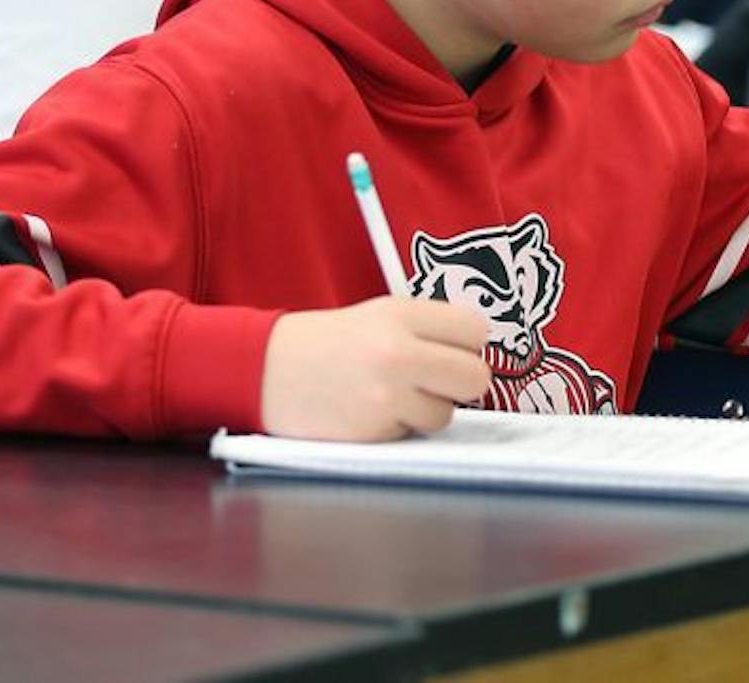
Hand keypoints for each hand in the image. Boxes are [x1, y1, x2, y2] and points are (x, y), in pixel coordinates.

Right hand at [261, 295, 491, 440]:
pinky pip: (412, 434)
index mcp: (401, 315)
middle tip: (437, 379)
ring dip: (427, 409)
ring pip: (446, 414)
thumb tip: (481, 349)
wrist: (266, 369)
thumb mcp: (380, 315)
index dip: (468, 344)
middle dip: (462, 383)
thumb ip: (430, 327)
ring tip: (391, 394)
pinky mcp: (374, 432)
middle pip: (476, 377)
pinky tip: (371, 410)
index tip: (454, 348)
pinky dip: (398, 427)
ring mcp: (386, 396)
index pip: (476, 330)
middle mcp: (398, 353)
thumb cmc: (330, 343)